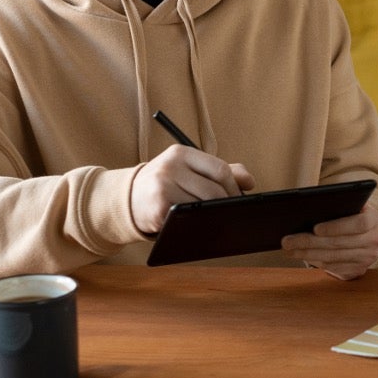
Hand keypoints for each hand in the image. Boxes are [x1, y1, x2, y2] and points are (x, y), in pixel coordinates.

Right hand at [130, 145, 253, 235]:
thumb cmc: (165, 183)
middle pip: (214, 190)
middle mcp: (171, 166)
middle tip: (230, 213)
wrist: (127, 198)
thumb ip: (220, 171)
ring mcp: (162, 186)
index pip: (220, 169)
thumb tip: (250, 182)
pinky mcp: (159, 208)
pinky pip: (188, 219)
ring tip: (214, 218)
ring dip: (213, 215)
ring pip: (203, 206)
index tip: (239, 199)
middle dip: (227, 204)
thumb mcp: (189, 170)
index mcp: (181, 152)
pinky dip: (197, 223)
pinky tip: (196, 224)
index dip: (234, 188)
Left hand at [281, 203, 377, 280]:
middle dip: (309, 242)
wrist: (368, 233)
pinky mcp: (359, 269)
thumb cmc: (352, 214)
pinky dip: (315, 262)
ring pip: (333, 257)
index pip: (358, 224)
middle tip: (287, 241)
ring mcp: (368, 257)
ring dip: (307, 254)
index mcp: (374, 219)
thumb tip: (306, 213)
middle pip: (339, 243)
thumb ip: (336, 207)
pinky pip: (333, 267)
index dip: (336, 227)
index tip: (315, 228)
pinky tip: (302, 255)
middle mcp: (374, 239)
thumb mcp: (350, 206)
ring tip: (289, 249)